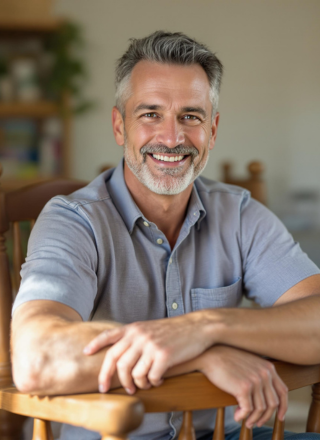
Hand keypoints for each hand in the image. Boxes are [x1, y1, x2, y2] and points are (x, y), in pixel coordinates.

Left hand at [83, 312, 211, 393]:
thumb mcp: (150, 327)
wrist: (197, 327)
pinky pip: (151, 377)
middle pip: (117, 361)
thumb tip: (119, 355)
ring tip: (144, 384)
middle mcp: (140, 335)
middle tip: (111, 389)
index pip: (109, 336)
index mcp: (135, 328)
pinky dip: (153, 383)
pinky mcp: (164, 355)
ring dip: (137, 384)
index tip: (86, 353)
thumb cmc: (174, 330)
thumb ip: (135, 337)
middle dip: (110, 378)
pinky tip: (159, 380)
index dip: (96, 344)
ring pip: (133, 373)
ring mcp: (151, 345)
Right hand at [197, 346, 287, 427]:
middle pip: (273, 403)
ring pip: (260, 409)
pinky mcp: (244, 388)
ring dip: (253, 419)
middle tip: (256, 423)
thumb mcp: (249, 363)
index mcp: (268, 367)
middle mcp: (265, 374)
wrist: (210, 355)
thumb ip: (260, 375)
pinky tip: (236, 416)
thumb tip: (265, 397)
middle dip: (265, 417)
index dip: (283, 407)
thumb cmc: (226, 360)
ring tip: (245, 421)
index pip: (283, 391)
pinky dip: (242, 416)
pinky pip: (248, 410)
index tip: (280, 417)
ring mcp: (255, 381)